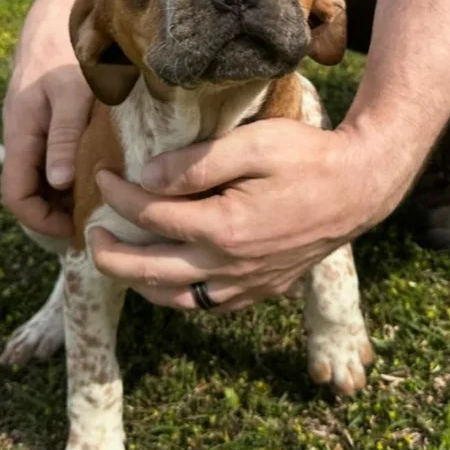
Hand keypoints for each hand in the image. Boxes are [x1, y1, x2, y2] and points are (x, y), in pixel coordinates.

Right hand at [1, 0, 92, 237]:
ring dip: (66, 192)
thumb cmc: (70, 45)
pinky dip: (73, 169)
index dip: (40, 223)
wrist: (67, 1)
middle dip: (55, 212)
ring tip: (102, 202)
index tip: (74, 233)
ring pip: (43, 172)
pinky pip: (55, 152)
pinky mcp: (51, 110)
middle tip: (95, 222)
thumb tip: (58, 185)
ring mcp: (36, 121)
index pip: (16, 196)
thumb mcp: (72, 92)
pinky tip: (102, 170)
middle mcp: (23, 130)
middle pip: (29, 189)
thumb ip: (63, 137)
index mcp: (21, 130)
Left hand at [91, 118, 414, 312]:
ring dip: (140, 283)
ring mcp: (247, 283)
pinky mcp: (263, 288)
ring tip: (123, 260)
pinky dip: (179, 295)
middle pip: (150, 271)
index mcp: (223, 227)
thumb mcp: (253, 144)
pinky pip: (208, 304)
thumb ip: (196, 163)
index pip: (151, 215)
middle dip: (109, 254)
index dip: (118, 195)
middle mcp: (230, 265)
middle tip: (90, 232)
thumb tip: (145, 179)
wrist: (359, 188)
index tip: (103, 175)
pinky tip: (172, 277)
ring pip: (177, 299)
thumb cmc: (308, 158)